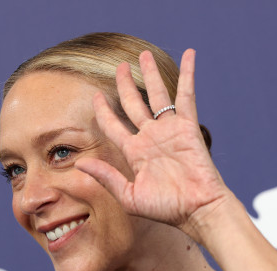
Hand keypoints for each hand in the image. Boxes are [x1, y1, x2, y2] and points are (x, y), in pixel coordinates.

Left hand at [75, 49, 231, 233]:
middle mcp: (150, 138)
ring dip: (150, 74)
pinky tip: (189, 55)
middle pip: (134, 103)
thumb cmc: (166, 209)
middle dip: (126, 84)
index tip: (95, 95)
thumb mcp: (129, 196)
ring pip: (158, 94)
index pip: (114, 125)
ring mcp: (169, 131)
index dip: (103, 110)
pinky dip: (188, 74)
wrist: (197, 210)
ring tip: (143, 54)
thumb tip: (80, 164)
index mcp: (135, 153)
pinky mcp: (188, 127)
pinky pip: (186, 96)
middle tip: (121, 65)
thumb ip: (106, 177)